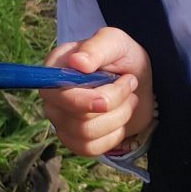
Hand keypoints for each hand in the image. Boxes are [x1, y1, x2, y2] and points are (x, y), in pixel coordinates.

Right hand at [39, 27, 154, 156]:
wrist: (138, 80)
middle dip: (115, 102)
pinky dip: (114, 135)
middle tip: (131, 82)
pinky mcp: (74, 140)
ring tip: (129, 98)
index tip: (121, 80)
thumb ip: (97, 47)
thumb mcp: (115, 42)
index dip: (87, 98)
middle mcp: (52, 97)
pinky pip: (90, 149)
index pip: (57, 93)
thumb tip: (77, 62)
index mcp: (55, 68)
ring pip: (86, 134)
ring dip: (119, 116)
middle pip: (77, 118)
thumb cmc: (123, 57)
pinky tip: (121, 118)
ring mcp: (61, 121)